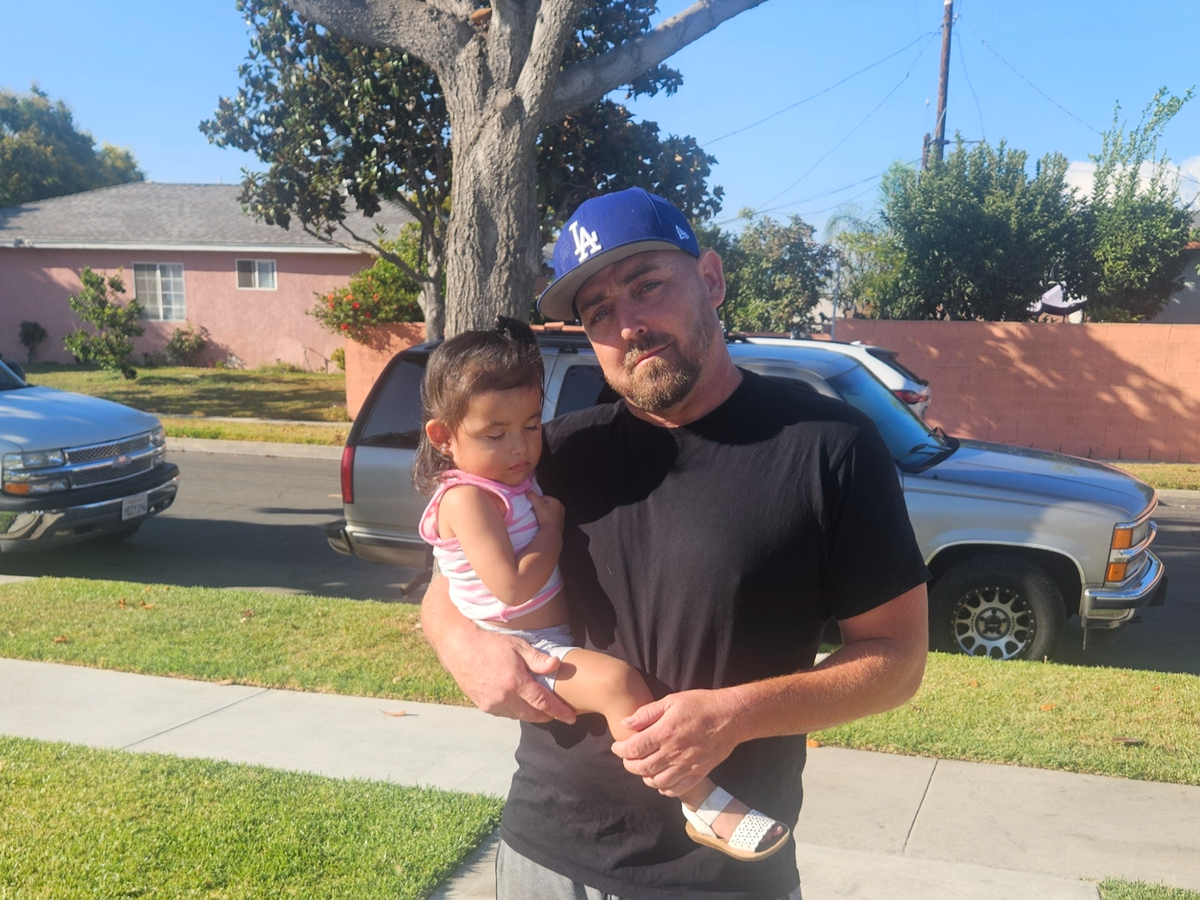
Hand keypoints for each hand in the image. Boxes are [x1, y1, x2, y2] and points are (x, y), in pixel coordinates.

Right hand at [443, 627, 576, 724]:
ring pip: (519, 716)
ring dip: (531, 713)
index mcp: (514, 682)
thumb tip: (557, 665)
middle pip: (532, 715)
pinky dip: (516, 711)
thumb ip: (538, 659)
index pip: (542, 702)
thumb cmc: (492, 645)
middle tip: (558, 713)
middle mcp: (503, 697)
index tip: (571, 718)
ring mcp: (492, 704)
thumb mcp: (518, 646)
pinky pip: (506, 714)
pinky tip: (520, 702)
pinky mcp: (484, 707)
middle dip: (547, 716)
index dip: (558, 711)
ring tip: (540, 706)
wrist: (461, 649)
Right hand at [526, 490, 565, 534]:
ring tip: (538, 518)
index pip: (544, 498)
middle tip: (535, 512)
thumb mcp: (538, 505)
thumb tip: (527, 490)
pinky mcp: (559, 524)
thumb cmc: (546, 517)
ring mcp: (560, 517)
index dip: (537, 501)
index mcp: (557, 502)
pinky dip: (546, 519)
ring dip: (543, 513)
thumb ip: (532, 496)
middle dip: (540, 507)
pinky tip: (542, 522)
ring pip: (548, 512)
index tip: (533, 507)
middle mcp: (561, 508)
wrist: (551, 532)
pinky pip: (550, 519)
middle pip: (547, 505)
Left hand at [610, 689, 745, 797]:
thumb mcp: (671, 701)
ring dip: (645, 777)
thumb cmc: (700, 705)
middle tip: (627, 758)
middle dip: (629, 764)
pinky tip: (661, 780)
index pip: (633, 749)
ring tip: (643, 768)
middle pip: (642, 768)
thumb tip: (626, 723)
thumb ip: (647, 713)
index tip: (617, 747)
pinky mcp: (698, 773)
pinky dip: (664, 789)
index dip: (621, 750)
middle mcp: (673, 753)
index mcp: (664, 733)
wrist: (731, 717)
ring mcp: (686, 765)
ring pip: (657, 782)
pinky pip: (676, 789)